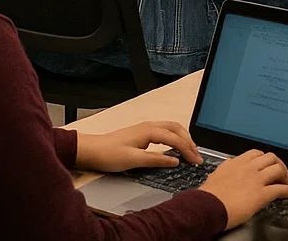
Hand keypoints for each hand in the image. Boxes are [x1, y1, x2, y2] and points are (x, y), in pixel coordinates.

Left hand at [73, 121, 200, 172]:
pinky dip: (175, 138)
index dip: (188, 150)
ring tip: (191, 150)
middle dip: (189, 141)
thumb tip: (175, 160)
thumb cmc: (109, 154)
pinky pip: (165, 131)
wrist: (91, 150)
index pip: (175, 139)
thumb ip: (156, 160)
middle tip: (197, 155)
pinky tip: (175, 147)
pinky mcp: (142, 133)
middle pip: (177, 128)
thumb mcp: (133, 160)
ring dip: (183, 137)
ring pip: (172, 128)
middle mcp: (150, 126)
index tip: (196, 161)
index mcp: (149, 131)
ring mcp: (146, 128)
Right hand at [200, 149, 287, 228]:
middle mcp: (247, 168)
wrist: (204, 207)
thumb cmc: (206, 197)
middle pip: (271, 158)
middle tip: (282, 175)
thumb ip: (226, 170)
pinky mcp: (261, 194)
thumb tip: (230, 167)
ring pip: (279, 169)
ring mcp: (255, 179)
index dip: (266, 160)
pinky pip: (281, 189)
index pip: (256, 154)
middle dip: (280, 165)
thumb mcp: (215, 176)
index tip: (269, 166)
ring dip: (287, 177)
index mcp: (235, 163)